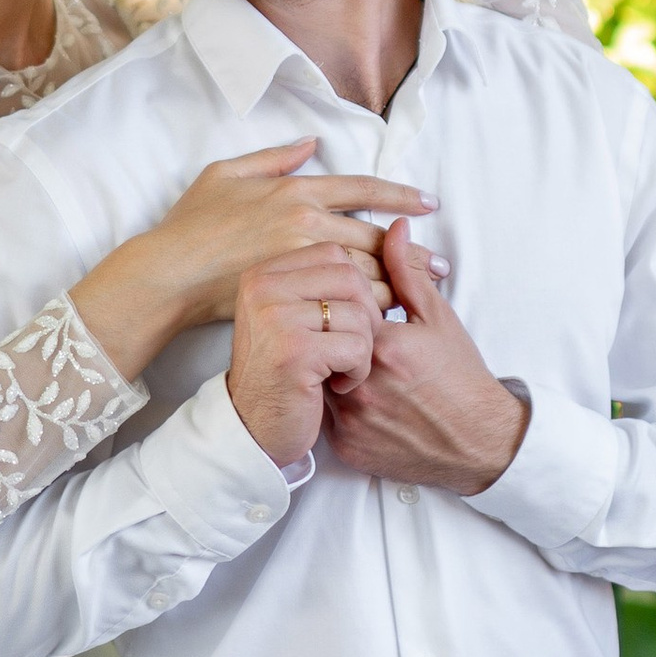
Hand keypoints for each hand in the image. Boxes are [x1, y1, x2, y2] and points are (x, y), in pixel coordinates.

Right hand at [72, 141, 430, 377]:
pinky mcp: (293, 295)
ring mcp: (300, 261)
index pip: (363, 190)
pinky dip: (369, 308)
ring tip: (424, 294)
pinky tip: (386, 315)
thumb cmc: (191, 223)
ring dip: (399, 283)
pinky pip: (343, 302)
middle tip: (442, 265)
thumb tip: (311, 142)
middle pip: (375, 238)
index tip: (428, 204)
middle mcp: (305, 222)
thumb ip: (272, 157)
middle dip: (412, 252)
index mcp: (295, 190)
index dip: (400, 196)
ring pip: (367, 273)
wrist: (169, 274)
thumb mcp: (225, 174)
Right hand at [225, 243, 386, 468]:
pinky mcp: (293, 352)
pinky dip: (358, 372)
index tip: (353, 321)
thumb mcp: (303, 313)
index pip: (335, 254)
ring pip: (358, 314)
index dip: (358, 289)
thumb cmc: (286, 371)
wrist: (252, 428)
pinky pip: (357, 347)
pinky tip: (337, 385)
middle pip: (350, 278)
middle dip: (366, 318)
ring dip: (363, 350)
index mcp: (265, 272)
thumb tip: (402, 228)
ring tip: (340, 369)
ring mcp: (275, 318)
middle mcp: (263, 287)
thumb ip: (341, 273)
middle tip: (351, 348)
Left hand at [323, 221, 527, 494]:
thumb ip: (406, 272)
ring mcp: (351, 421)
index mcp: (381, 346)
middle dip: (333, 339)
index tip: (359, 310)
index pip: (337, 309)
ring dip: (328, 371)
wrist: (479, 442)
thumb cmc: (461, 377)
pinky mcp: (347, 448)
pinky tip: (360, 401)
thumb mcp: (438, 318)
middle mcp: (360, 385)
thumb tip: (392, 229)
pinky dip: (334, 408)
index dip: (346, 306)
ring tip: (353, 369)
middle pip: (322, 345)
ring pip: (317, 381)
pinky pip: (324, 419)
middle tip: (351, 339)